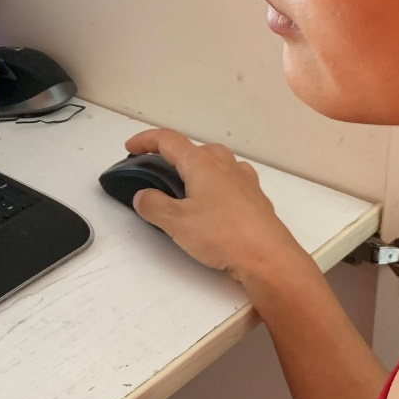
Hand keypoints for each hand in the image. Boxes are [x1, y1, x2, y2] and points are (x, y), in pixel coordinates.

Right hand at [123, 128, 305, 288]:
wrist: (269, 258)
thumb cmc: (221, 235)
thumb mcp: (176, 222)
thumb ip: (153, 205)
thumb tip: (143, 195)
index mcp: (201, 163)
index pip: (168, 140)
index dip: (145, 140)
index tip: (130, 147)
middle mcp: (225, 164)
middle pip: (194, 149)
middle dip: (173, 156)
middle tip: (158, 173)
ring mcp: (245, 180)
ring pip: (216, 163)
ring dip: (198, 168)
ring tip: (187, 188)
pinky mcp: (257, 199)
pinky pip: (232, 181)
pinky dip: (217, 185)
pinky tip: (216, 204)